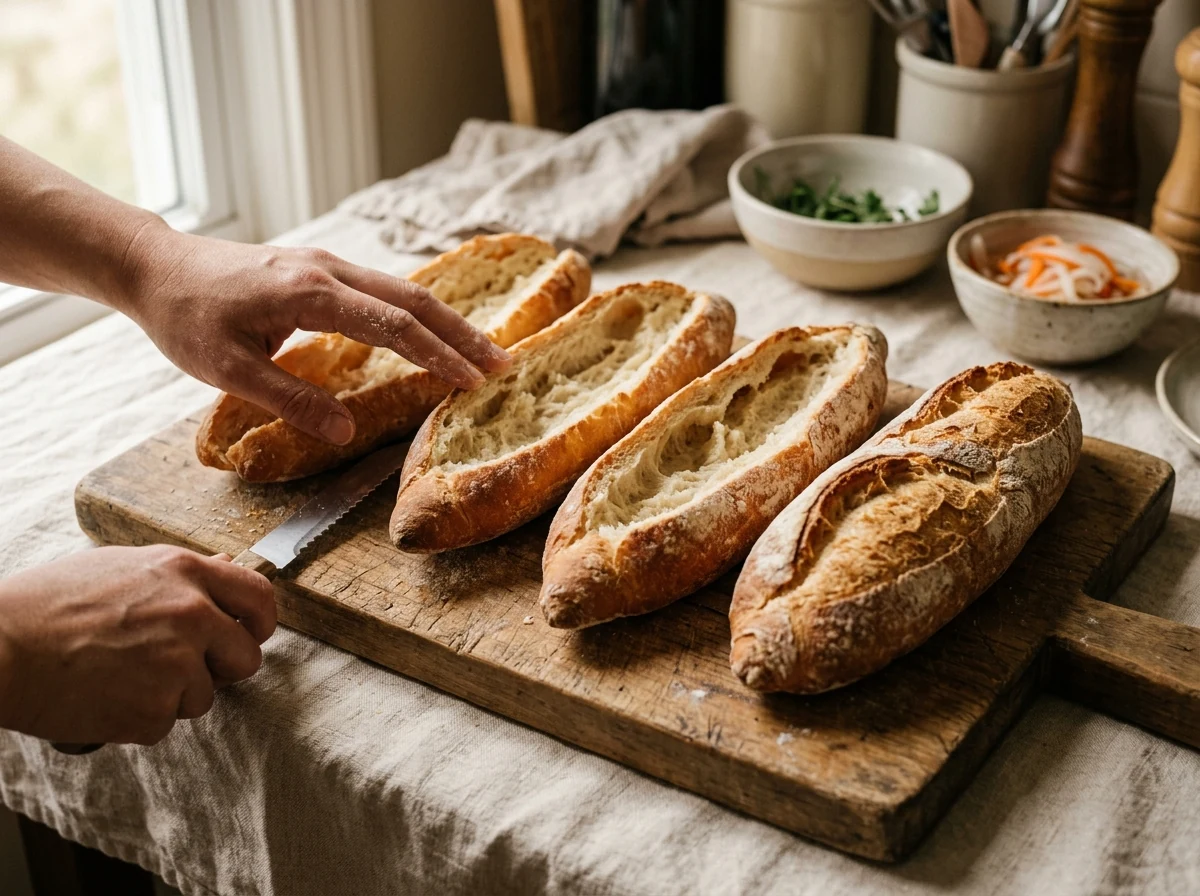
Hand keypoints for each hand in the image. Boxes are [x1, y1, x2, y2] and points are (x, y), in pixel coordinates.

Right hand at [0, 545, 275, 744]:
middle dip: (220, 668)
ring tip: (119, 675)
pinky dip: (138, 719)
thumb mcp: (122, 567)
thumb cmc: (47, 604)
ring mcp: (177, 664)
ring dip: (170, 696)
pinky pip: (164, 724)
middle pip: (246, 658)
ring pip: (203, 696)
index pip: (258, 598)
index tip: (250, 634)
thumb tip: (226, 569)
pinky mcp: (154, 710)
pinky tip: (104, 696)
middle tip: (179, 668)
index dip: (259, 623)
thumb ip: (181, 576)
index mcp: (185, 573)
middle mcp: (192, 615)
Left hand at [117, 223, 510, 444]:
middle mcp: (327, 270)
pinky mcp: (320, 269)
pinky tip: (433, 333)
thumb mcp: (226, 368)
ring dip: (446, 322)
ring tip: (482, 352)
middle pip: (413, 299)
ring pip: (402, 290)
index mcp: (309, 292)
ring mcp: (326, 264)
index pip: (392, 325)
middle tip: (503, 365)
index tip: (473, 381)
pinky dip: (417, 314)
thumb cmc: (185, 318)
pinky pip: (383, 290)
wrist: (155, 267)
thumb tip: (346, 433)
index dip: (438, 355)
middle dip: (462, 334)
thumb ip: (289, 400)